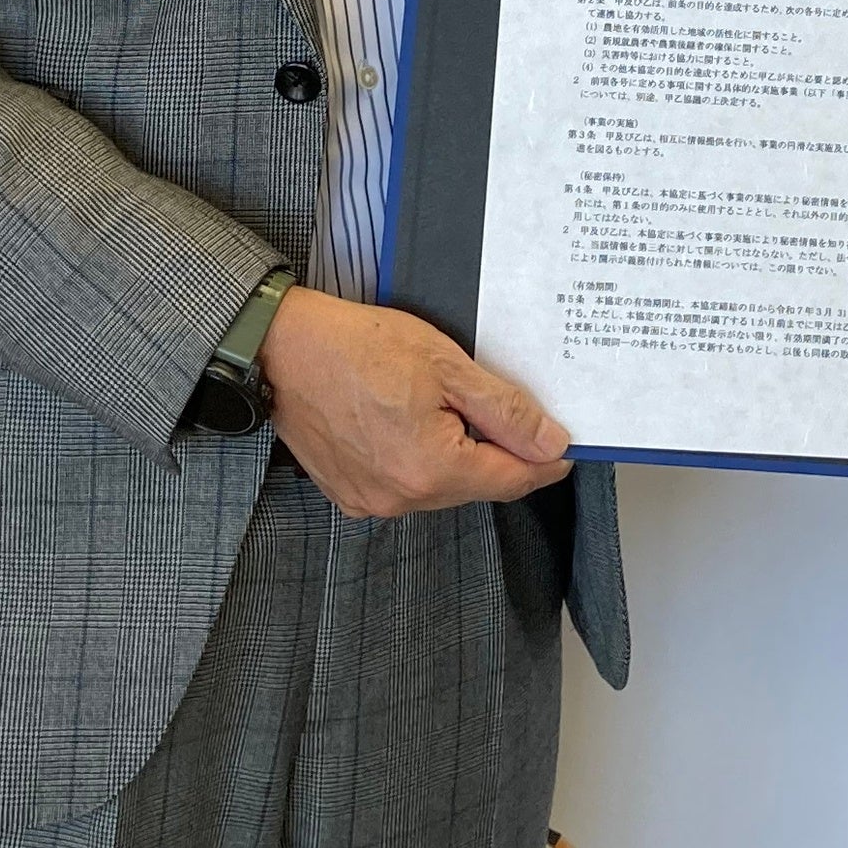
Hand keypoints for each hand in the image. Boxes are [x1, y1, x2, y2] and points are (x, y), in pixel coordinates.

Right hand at [254, 286, 571, 516]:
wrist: (283, 349)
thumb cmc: (358, 346)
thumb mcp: (447, 365)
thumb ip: (505, 410)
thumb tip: (551, 443)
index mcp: (431, 470)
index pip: (512, 480)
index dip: (544, 462)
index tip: (564, 447)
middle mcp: (400, 499)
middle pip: (476, 485)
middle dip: (496, 451)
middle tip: (503, 407)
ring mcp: (370, 501)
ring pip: (441, 486)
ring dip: (456, 455)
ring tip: (445, 405)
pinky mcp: (349, 494)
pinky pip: (405, 485)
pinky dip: (420, 459)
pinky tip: (410, 420)